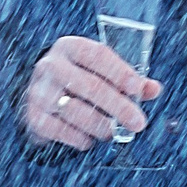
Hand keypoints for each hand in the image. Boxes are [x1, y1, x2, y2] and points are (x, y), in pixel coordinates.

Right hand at [21, 35, 161, 150]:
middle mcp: (51, 65)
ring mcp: (39, 90)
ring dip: (99, 125)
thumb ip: (129, 79)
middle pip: (89, 86)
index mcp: (70, 47)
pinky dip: (79, 138)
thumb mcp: (100, 71)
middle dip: (118, 106)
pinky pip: (59, 130)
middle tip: (138, 123)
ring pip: (74, 110)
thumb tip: (153, 89)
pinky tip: (89, 140)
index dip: (121, 72)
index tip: (139, 89)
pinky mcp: (33, 115)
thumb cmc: (79, 78)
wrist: (39, 92)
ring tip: (112, 132)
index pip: (98, 55)